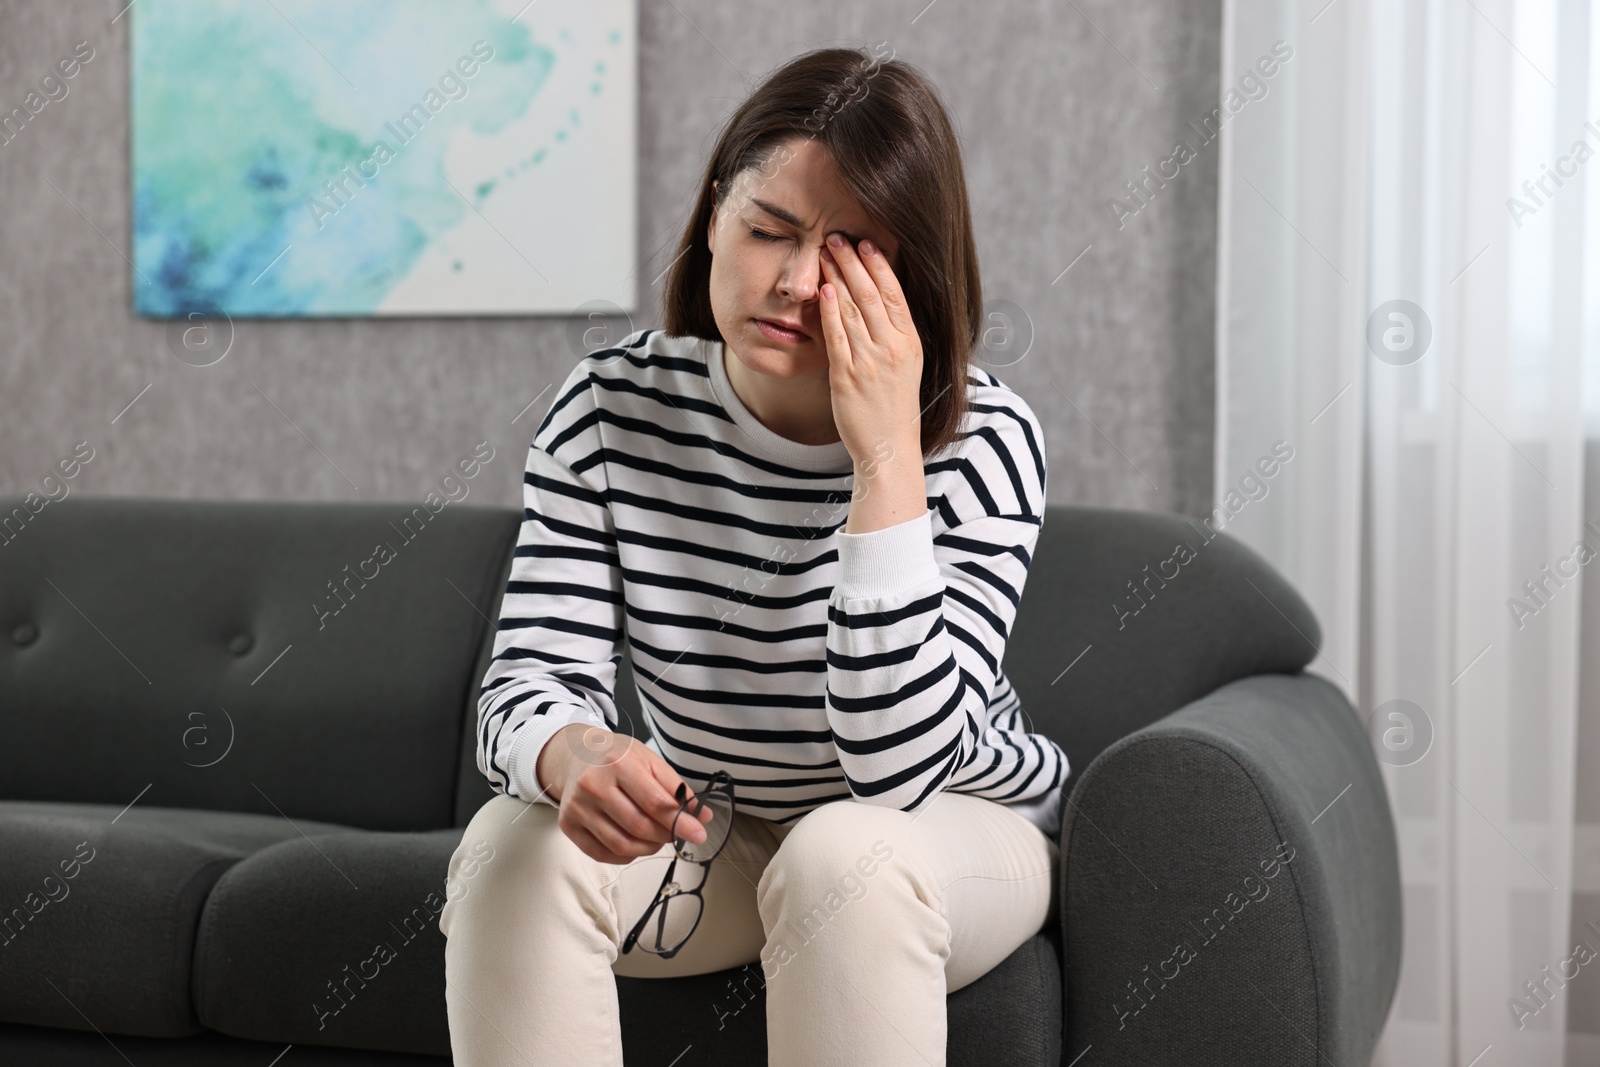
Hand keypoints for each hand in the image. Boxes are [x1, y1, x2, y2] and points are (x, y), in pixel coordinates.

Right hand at [536, 723, 714, 864]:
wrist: (576, 754)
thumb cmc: (616, 757)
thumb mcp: (650, 760)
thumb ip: (677, 789)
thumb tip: (702, 816)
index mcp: (619, 763)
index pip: (656, 803)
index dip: (681, 823)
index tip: (699, 834)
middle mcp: (594, 785)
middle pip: (639, 827)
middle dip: (665, 836)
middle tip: (674, 833)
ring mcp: (578, 807)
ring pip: (621, 845)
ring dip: (647, 849)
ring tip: (655, 838)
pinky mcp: (568, 825)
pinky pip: (602, 854)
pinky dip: (625, 855)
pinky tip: (634, 844)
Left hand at [817, 232, 923, 464]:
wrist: (889, 448)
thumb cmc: (894, 408)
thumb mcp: (906, 367)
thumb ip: (894, 337)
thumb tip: (879, 306)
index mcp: (910, 343)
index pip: (895, 295)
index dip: (880, 266)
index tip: (867, 244)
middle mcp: (892, 349)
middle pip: (872, 295)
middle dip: (854, 262)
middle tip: (838, 237)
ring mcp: (870, 362)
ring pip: (853, 309)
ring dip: (838, 277)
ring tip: (825, 253)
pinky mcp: (847, 377)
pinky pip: (838, 337)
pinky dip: (831, 311)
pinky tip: (824, 290)